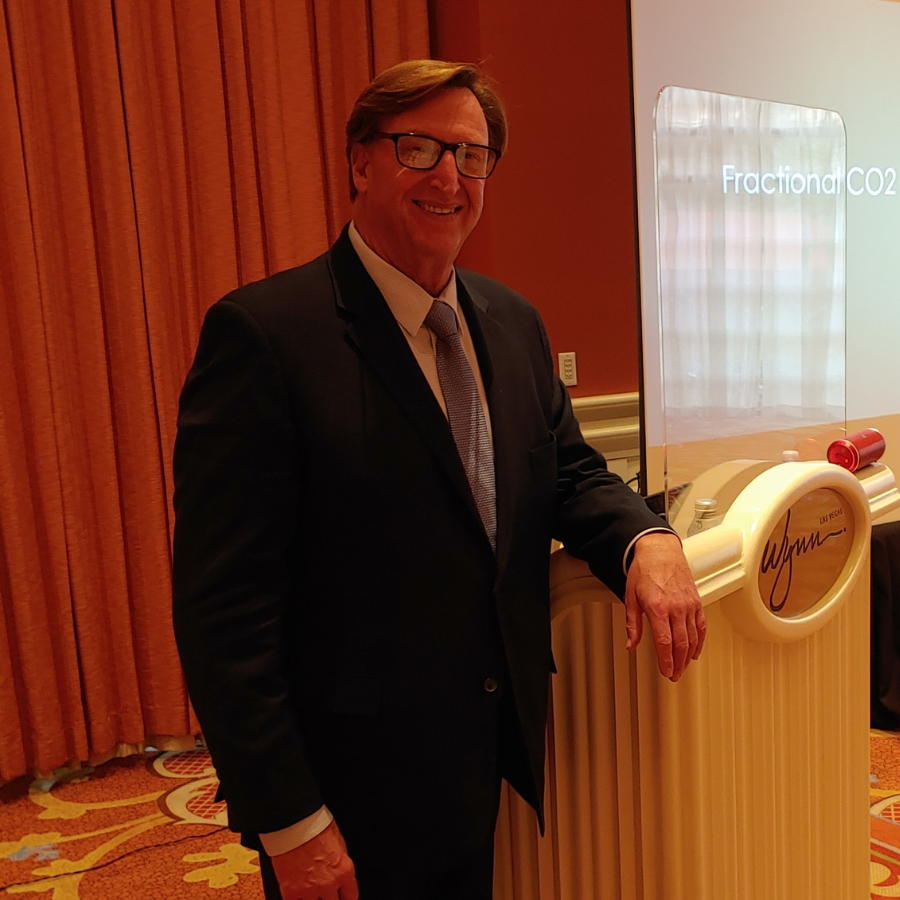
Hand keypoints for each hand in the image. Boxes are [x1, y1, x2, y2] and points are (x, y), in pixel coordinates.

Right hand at [269, 820, 358, 899]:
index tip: (342, 897)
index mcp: (344, 871)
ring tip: (311, 891)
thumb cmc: (315, 826)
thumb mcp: (339, 842)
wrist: (293, 823)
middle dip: (331, 899)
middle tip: (326, 893)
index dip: (346, 898)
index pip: (351, 897)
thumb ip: (341, 862)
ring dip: (314, 899)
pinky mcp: (290, 892)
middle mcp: (328, 884)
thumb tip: (341, 872)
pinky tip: (298, 895)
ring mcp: (309, 890)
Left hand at [624, 532, 705, 680]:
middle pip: (680, 643)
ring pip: (693, 638)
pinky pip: (701, 626)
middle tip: (674, 675)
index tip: (666, 672)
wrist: (660, 550)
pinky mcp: (696, 602)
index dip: (666, 660)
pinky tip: (695, 652)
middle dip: (678, 663)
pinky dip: (700, 642)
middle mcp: (676, 607)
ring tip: (682, 667)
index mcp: (657, 607)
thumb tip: (631, 644)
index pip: (664, 642)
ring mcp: (688, 605)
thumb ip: (632, 623)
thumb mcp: (630, 596)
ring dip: (688, 656)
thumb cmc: (644, 570)